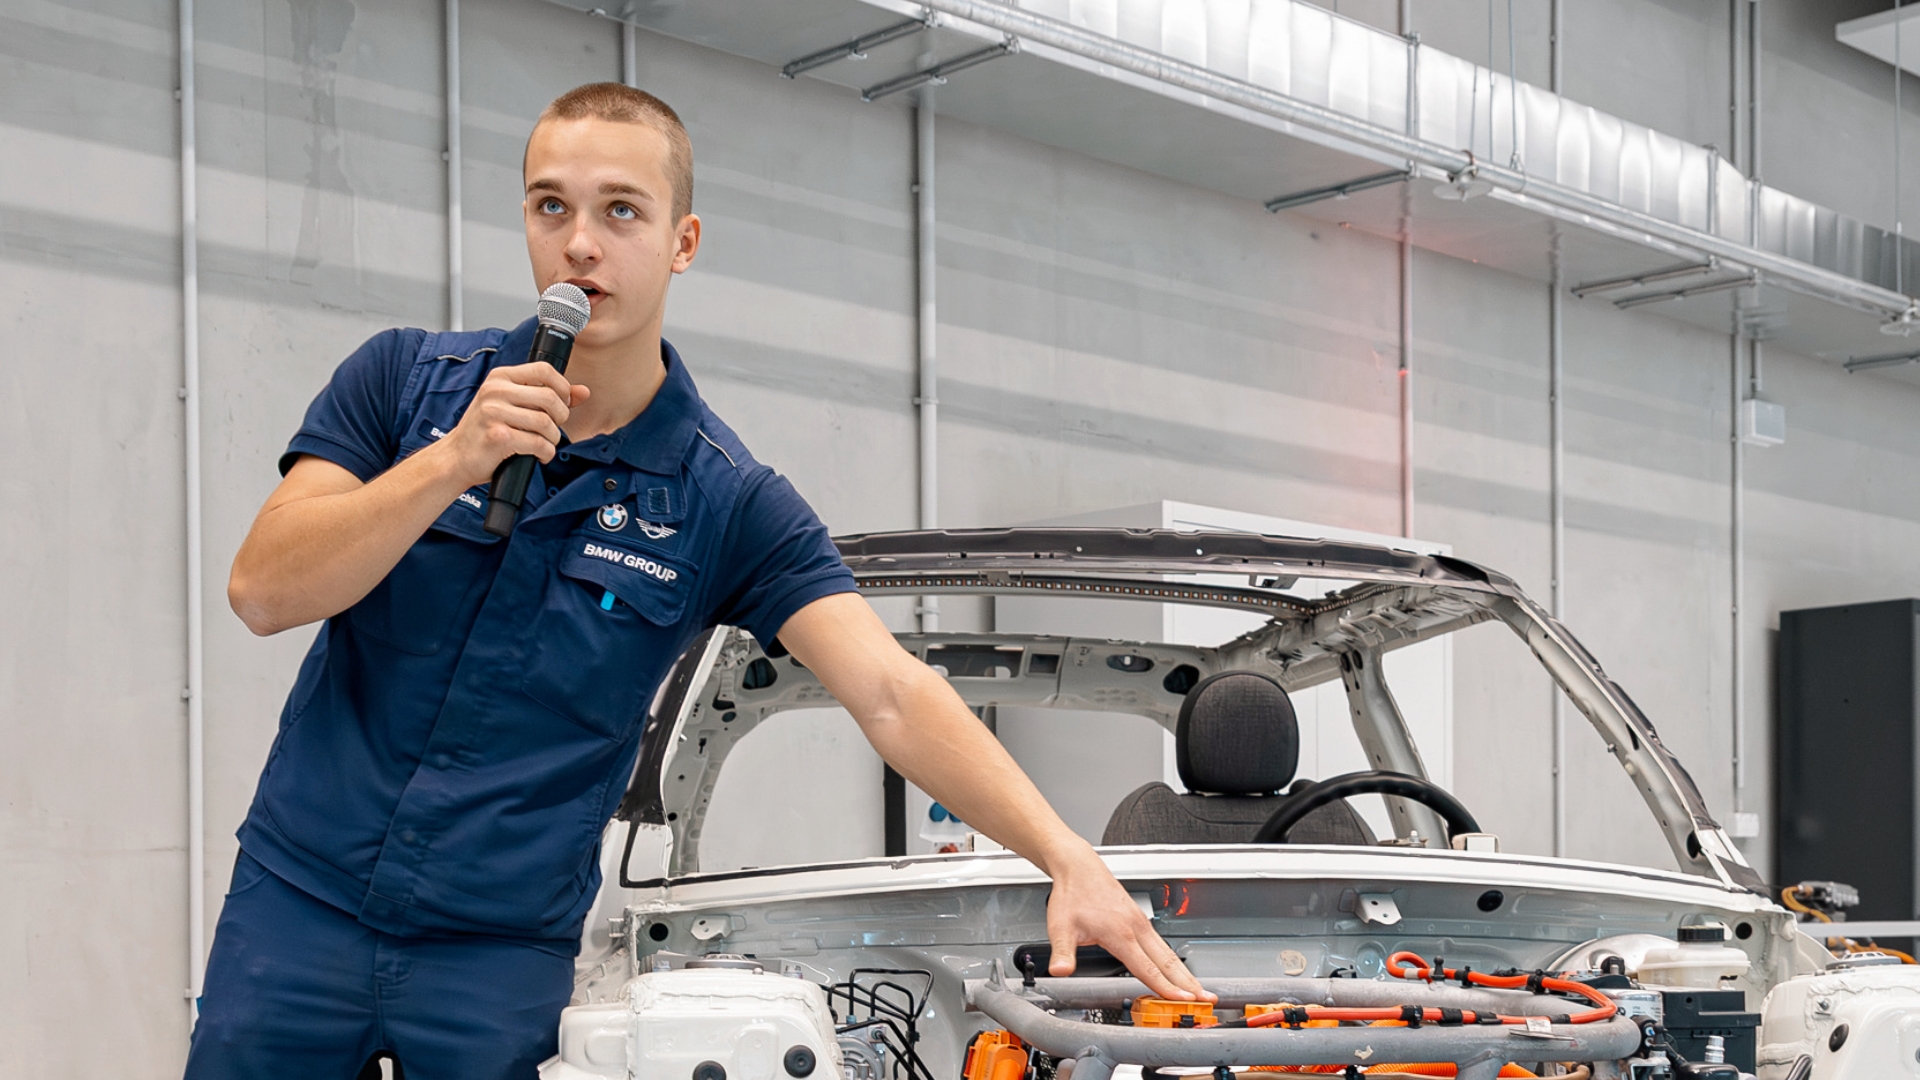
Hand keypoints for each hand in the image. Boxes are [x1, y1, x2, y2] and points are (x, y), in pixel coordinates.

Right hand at [437, 362, 590, 485]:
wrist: (457, 457)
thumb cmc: (485, 431)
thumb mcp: (512, 405)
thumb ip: (547, 395)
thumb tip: (583, 392)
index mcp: (500, 378)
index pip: (544, 370)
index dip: (562, 387)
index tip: (562, 403)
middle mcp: (495, 391)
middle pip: (550, 397)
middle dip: (561, 417)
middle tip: (553, 428)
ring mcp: (494, 413)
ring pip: (546, 423)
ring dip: (553, 438)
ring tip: (544, 443)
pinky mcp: (498, 437)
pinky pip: (538, 443)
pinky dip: (545, 453)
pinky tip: (539, 455)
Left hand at [1045, 848, 1212, 1001]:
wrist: (1078, 866)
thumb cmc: (1072, 893)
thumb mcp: (1060, 927)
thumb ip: (1062, 953)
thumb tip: (1059, 971)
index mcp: (1120, 933)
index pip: (1147, 968)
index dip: (1165, 987)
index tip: (1182, 1000)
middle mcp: (1136, 927)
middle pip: (1167, 962)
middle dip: (1188, 983)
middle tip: (1206, 1000)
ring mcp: (1140, 922)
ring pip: (1167, 952)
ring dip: (1184, 973)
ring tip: (1199, 990)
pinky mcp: (1139, 919)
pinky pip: (1161, 944)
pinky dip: (1173, 961)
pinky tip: (1176, 971)